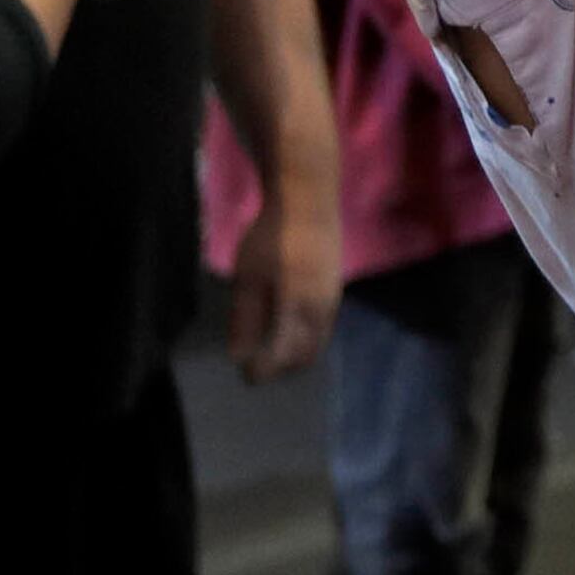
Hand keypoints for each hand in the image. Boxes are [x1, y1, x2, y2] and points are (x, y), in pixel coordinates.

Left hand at [226, 174, 341, 381]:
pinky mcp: (334, 287)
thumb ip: (245, 318)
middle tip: (257, 365)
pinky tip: (285, 325)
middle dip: (283, 367)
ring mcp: (333, 298)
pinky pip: (323, 326)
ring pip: (318, 340)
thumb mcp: (249, 277)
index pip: (284, 356)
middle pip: (308, 355)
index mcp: (301, 309)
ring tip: (268, 347)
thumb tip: (240, 355)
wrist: (308, 200)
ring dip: (295, 352)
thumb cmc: (274, 237)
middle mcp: (323, 310)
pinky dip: (305, 337)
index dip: (264, 370)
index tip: (244, 374)